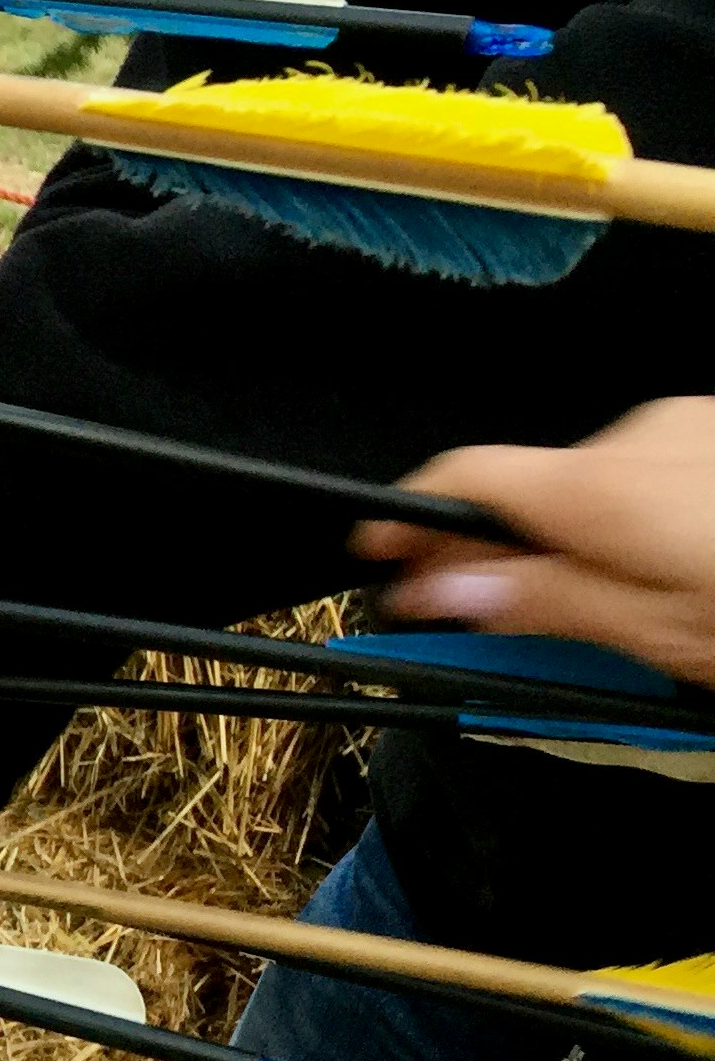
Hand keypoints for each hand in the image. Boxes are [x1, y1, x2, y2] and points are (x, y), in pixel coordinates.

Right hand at [354, 397, 714, 686]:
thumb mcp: (664, 633)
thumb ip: (548, 602)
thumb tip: (445, 589)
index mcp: (605, 488)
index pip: (463, 478)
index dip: (405, 517)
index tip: (377, 550)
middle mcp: (643, 436)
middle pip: (531, 491)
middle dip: (509, 552)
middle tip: (490, 616)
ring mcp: (691, 428)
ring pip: (595, 486)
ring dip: (582, 538)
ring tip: (617, 606)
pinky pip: (648, 474)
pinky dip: (639, 519)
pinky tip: (669, 564)